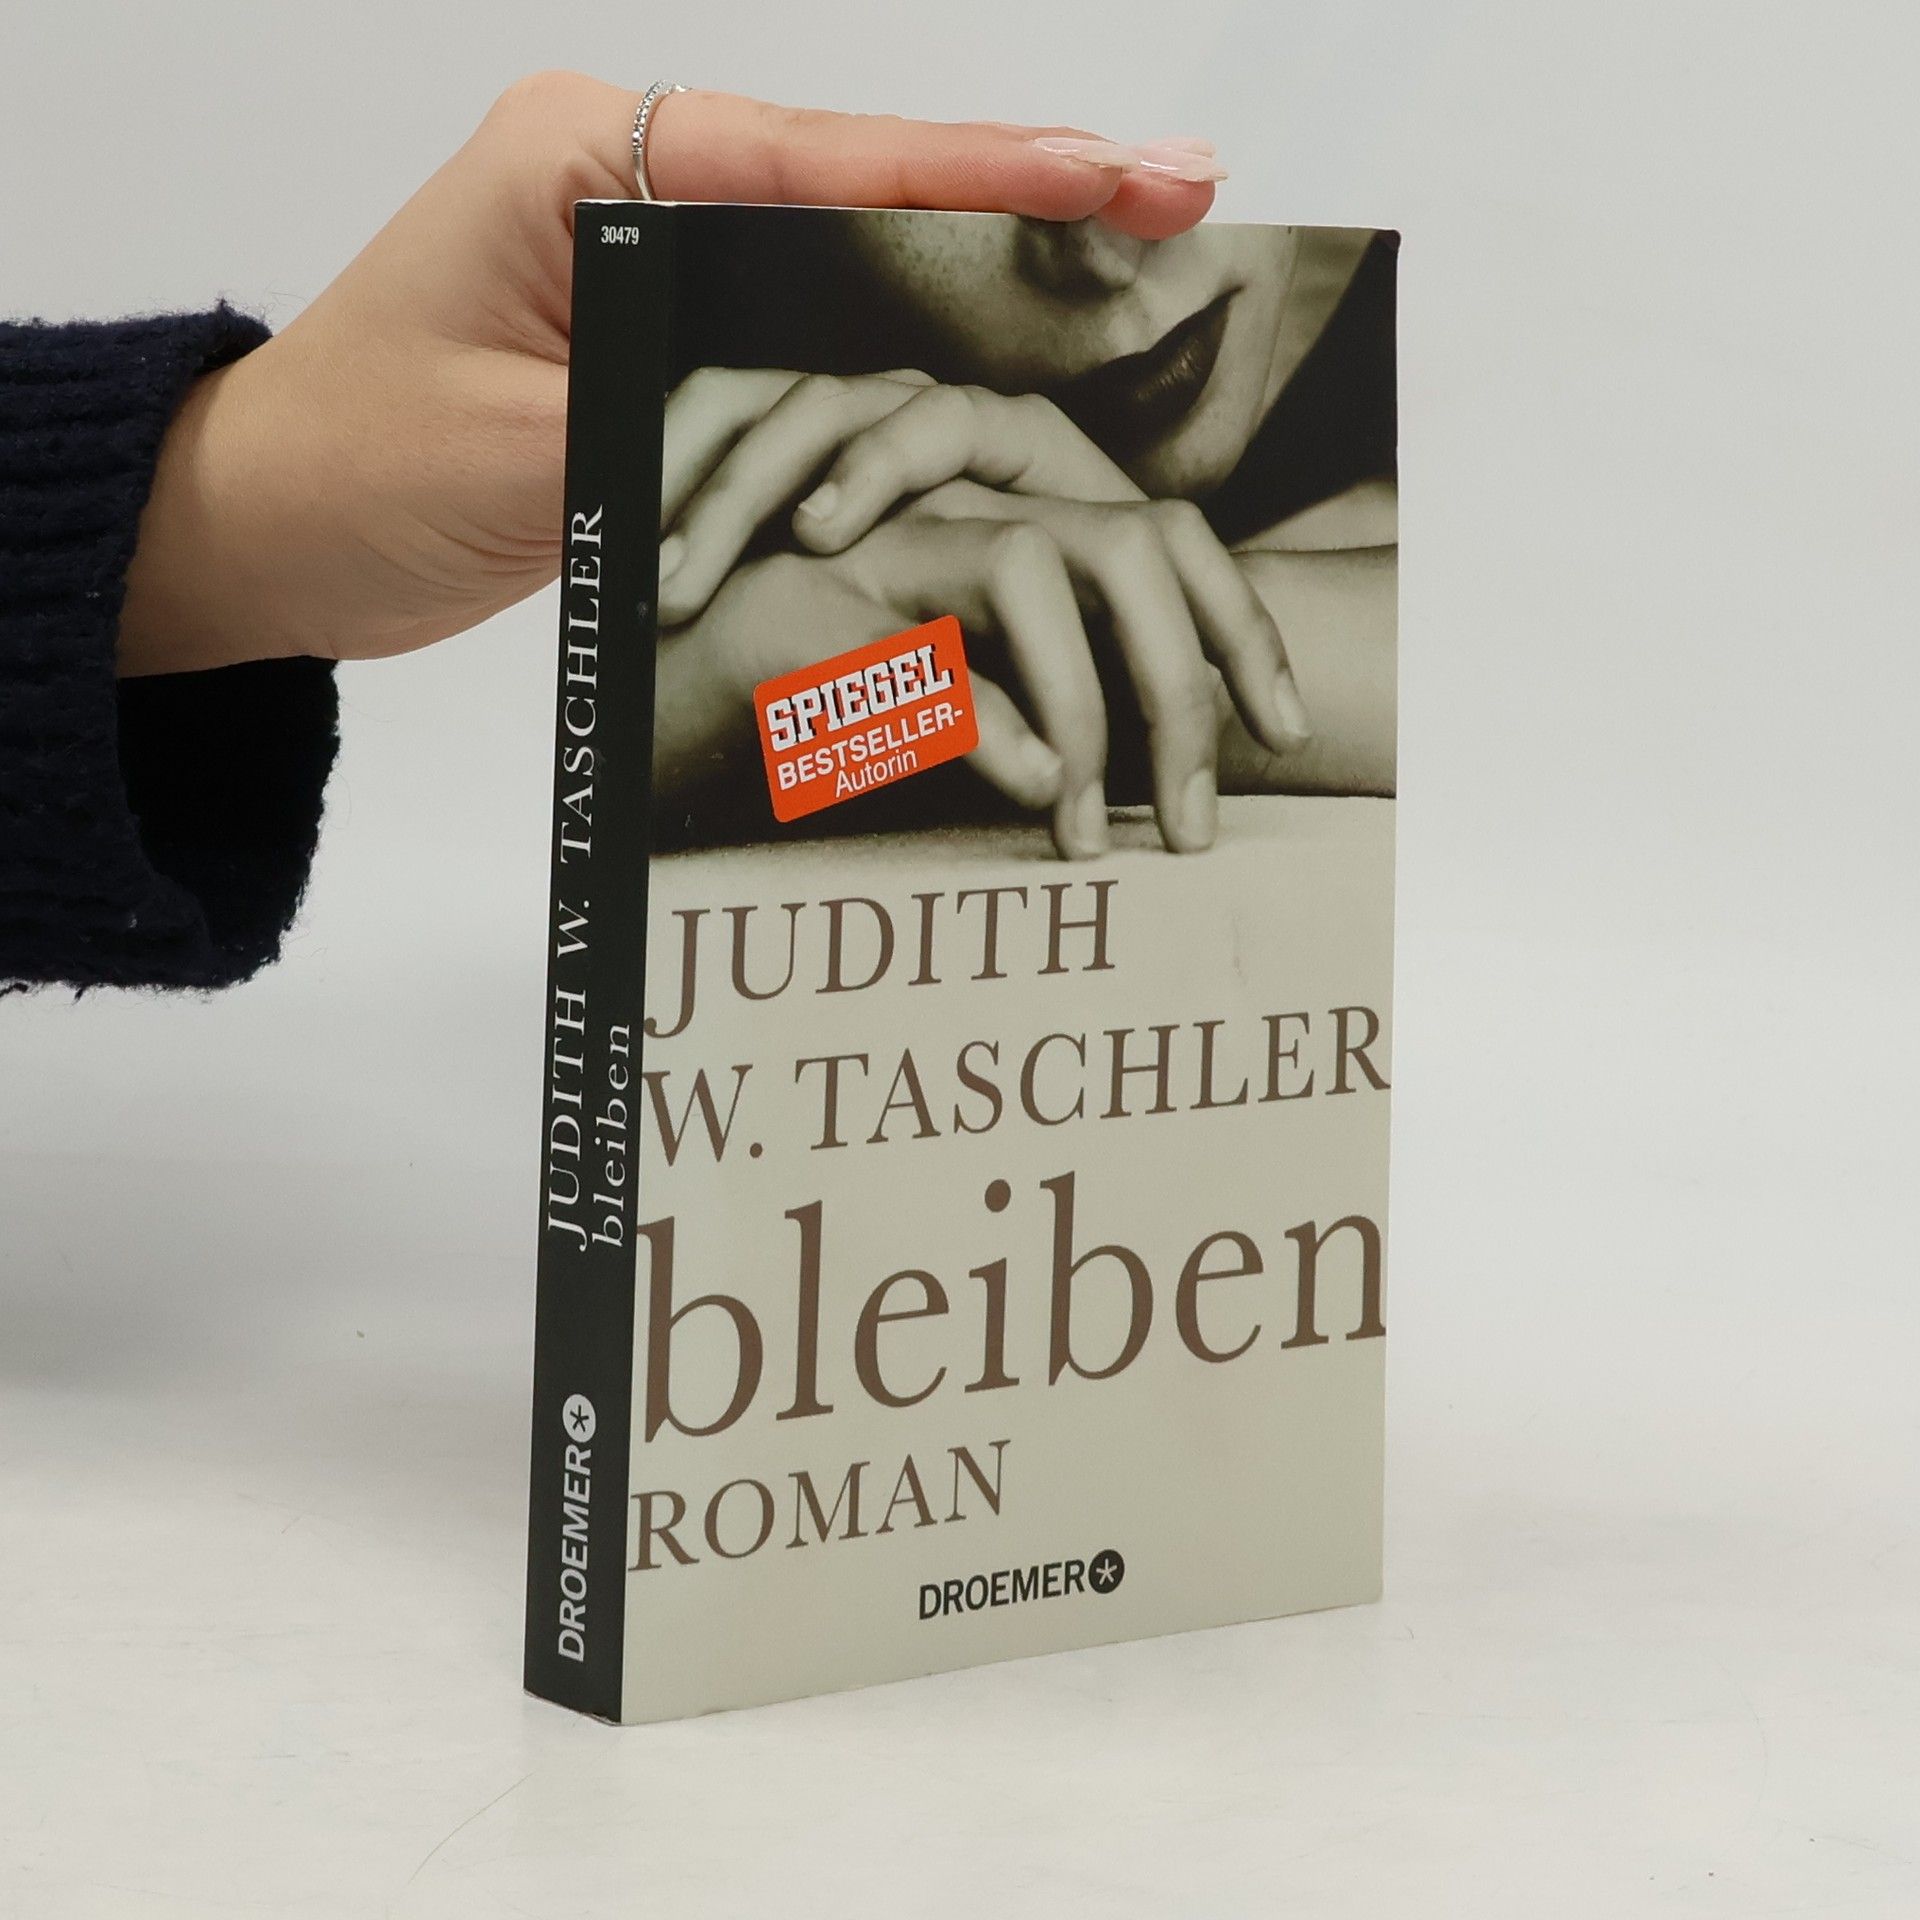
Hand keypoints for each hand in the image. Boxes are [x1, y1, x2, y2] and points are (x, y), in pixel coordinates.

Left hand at [116, 74, 1221, 675]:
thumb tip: (834, 428)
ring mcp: (652, 264)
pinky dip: (911, 343)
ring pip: (850, 260)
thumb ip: (673, 421)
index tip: (1117, 173)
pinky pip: (811, 335)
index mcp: (587, 166)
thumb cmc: (354, 473)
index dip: (980, 174)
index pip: (819, 163)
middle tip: (1181, 196)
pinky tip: (1008, 349)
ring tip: (1136, 261)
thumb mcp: (519, 455)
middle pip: (862, 186)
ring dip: (986, 268)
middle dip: (1023, 193)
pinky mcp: (662, 346)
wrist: (271, 528)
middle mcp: (631, 188)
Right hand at [657, 488, 1310, 858]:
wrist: (649, 694)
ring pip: (1018, 569)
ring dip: (1084, 706)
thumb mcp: (949, 701)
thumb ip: (1038, 707)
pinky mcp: (799, 613)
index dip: (1241, 628)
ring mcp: (871, 553)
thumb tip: (1129, 782)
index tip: (1288, 734)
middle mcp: (945, 520)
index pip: (1161, 540)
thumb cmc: (808, 705)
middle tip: (1190, 829)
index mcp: (1000, 529)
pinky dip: (982, 715)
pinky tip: (1031, 787)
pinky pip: (911, 648)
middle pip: (1117, 544)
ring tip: (1089, 834)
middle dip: (1179, 687)